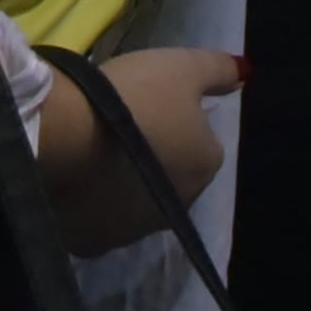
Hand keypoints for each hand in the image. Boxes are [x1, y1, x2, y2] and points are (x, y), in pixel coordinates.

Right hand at [42, 41, 243, 250]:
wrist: (64, 136)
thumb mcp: (181, 67)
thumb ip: (218, 71)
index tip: (146, 105)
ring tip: (93, 152)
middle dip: (154, 158)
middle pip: (172, 176)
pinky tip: (76, 181)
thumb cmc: (133, 97)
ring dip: (125, 183)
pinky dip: (94, 205)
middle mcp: (181, 204)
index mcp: (206, 164)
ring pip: (138, 201)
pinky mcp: (98, 243)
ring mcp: (137, 230)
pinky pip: (101, 220)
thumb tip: (246, 74)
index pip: (201, 141)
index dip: (174, 120)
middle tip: (120, 127)